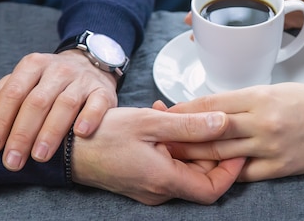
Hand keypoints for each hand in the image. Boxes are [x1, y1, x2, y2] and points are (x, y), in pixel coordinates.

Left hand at [0, 50, 117, 170]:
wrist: (91, 65)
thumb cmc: (49, 81)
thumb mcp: (22, 82)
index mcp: (33, 66)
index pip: (13, 93)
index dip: (1, 120)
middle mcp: (58, 70)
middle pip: (37, 101)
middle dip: (22, 133)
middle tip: (12, 161)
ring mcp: (83, 80)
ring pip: (65, 104)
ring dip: (51, 132)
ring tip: (39, 157)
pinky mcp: (104, 91)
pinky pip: (97, 104)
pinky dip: (89, 118)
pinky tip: (80, 134)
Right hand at [71, 107, 245, 204]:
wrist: (65, 147)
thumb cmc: (102, 134)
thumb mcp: (150, 122)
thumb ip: (190, 125)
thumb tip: (224, 123)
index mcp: (164, 180)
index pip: (212, 189)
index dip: (231, 171)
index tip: (238, 149)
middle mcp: (159, 190)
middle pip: (200, 176)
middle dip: (208, 148)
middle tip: (204, 118)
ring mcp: (150, 187)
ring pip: (185, 167)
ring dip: (188, 141)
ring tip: (176, 114)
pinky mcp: (142, 179)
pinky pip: (168, 164)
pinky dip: (173, 144)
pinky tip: (162, 119)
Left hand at [162, 83, 303, 181]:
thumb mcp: (276, 89)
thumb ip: (245, 99)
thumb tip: (213, 108)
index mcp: (260, 96)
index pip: (210, 103)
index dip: (183, 109)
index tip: (165, 112)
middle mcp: (262, 121)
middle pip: (209, 130)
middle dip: (180, 135)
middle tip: (158, 137)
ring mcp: (271, 146)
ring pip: (221, 153)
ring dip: (196, 156)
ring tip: (174, 157)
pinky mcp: (280, 167)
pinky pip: (243, 173)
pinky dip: (224, 172)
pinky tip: (209, 172)